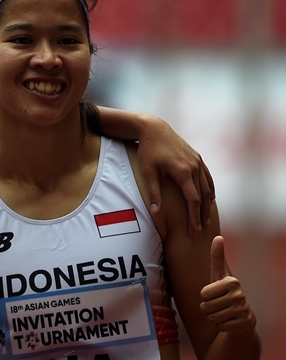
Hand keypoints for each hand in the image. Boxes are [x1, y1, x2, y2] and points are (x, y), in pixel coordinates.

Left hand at [136, 116, 213, 234]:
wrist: (155, 129)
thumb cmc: (148, 151)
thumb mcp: (147, 172)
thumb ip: (154, 192)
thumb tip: (156, 212)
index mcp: (183, 172)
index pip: (192, 200)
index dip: (194, 216)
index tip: (194, 229)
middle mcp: (194, 167)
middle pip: (202, 196)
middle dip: (202, 214)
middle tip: (202, 230)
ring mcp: (198, 161)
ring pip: (207, 187)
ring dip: (208, 204)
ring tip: (207, 218)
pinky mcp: (198, 158)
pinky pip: (207, 176)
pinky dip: (210, 189)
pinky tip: (210, 199)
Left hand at [200, 236, 256, 334]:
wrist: (241, 315)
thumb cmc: (224, 293)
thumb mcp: (219, 276)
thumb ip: (217, 257)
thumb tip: (218, 237)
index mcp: (232, 281)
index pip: (203, 294)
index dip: (205, 296)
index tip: (215, 294)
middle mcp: (240, 295)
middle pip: (205, 307)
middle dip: (207, 308)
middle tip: (218, 305)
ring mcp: (244, 309)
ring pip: (211, 318)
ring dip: (213, 318)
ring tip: (223, 312)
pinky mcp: (245, 323)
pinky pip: (220, 327)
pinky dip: (221, 326)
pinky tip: (229, 321)